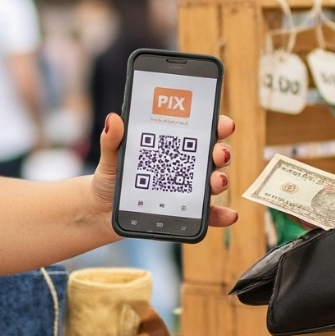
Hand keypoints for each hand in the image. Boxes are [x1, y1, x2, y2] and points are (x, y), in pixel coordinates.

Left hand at [92, 112, 238, 227]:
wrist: (104, 211)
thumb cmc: (112, 179)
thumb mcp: (111, 158)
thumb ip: (113, 140)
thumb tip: (113, 120)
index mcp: (172, 146)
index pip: (200, 131)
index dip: (216, 125)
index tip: (223, 124)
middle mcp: (186, 165)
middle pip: (212, 155)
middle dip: (221, 152)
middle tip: (218, 154)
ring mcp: (188, 189)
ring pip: (212, 181)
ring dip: (220, 180)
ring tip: (216, 181)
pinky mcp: (187, 212)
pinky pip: (208, 214)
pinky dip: (221, 215)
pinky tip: (229, 215)